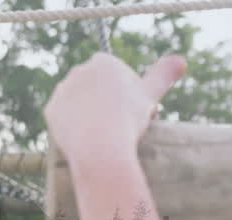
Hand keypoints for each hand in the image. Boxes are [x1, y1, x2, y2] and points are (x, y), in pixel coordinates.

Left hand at [44, 53, 185, 160]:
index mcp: (103, 61)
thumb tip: (181, 60)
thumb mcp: (151, 95)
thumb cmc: (128, 120)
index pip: (118, 76)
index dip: (130, 95)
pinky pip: (65, 118)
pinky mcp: (50, 110)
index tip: (136, 112)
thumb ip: (163, 75)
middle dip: (110, 103)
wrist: (100, 148)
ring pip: (82, 103)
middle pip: (99, 88)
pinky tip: (86, 138)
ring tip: (105, 134)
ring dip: (92, 114)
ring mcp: (62, 89)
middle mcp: (79, 70)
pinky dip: (76, 127)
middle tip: (123, 126)